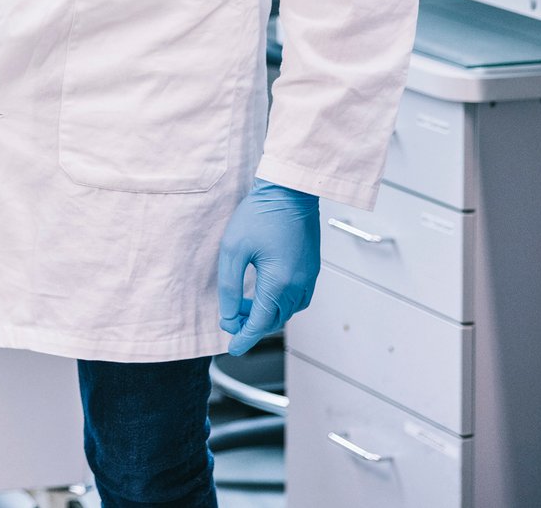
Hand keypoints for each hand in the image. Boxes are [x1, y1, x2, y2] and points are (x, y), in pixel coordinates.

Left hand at [216, 180, 319, 355]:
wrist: (290, 191)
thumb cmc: (260, 214)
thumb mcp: (233, 249)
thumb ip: (229, 286)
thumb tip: (228, 315)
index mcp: (279, 282)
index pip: (260, 322)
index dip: (244, 338)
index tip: (232, 349)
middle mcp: (299, 285)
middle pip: (274, 319)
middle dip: (251, 326)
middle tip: (230, 322)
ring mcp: (309, 278)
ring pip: (287, 311)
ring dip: (265, 314)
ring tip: (241, 306)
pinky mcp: (312, 269)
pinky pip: (297, 299)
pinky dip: (278, 304)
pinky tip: (263, 294)